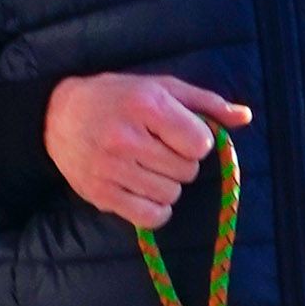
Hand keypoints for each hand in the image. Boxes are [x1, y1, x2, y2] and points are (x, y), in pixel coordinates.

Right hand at [45, 73, 250, 228]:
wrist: (58, 115)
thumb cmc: (118, 97)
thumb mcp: (162, 88)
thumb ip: (206, 104)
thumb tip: (245, 117)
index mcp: (145, 105)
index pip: (200, 144)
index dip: (197, 141)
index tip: (180, 134)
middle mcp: (126, 138)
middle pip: (187, 172)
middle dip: (181, 163)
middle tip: (159, 150)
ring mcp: (111, 169)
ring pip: (171, 196)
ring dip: (168, 185)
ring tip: (148, 167)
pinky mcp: (101, 195)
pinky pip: (151, 217)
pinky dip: (156, 209)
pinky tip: (145, 191)